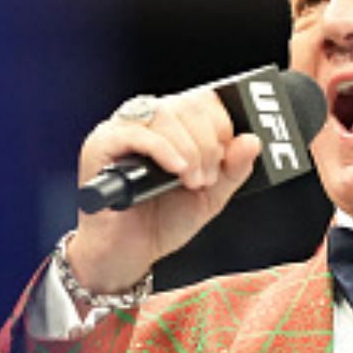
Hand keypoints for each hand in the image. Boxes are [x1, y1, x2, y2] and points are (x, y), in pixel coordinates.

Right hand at [63, 86, 264, 294]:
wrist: (129, 252)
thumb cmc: (162, 221)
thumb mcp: (210, 196)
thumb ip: (233, 169)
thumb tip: (251, 140)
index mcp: (172, 125)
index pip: (202, 100)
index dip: (222, 125)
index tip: (227, 157)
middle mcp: (146, 120)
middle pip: (186, 105)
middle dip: (208, 144)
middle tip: (208, 178)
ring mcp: (121, 129)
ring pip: (164, 114)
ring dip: (189, 150)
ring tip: (192, 182)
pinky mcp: (101, 145)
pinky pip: (135, 133)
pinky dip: (164, 151)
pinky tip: (178, 171)